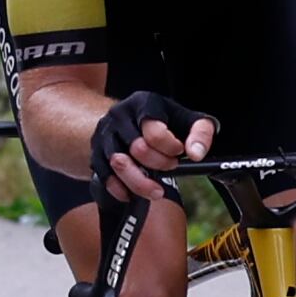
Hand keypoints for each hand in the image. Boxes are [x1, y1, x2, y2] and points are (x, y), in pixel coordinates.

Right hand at [88, 87, 208, 208]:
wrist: (129, 119)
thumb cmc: (163, 122)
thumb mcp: (187, 119)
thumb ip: (200, 132)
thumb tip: (196, 154)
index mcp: (143, 103)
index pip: (155, 132)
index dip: (171, 148)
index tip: (179, 152)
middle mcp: (119, 116)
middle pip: (138, 149)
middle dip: (159, 164)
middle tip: (171, 167)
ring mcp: (104, 135)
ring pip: (118, 165)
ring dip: (140, 183)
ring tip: (156, 191)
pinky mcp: (95, 153)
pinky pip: (104, 177)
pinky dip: (121, 190)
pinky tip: (134, 193)